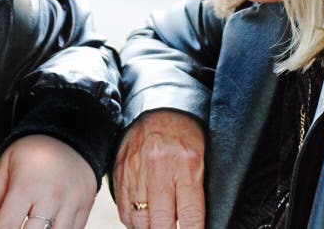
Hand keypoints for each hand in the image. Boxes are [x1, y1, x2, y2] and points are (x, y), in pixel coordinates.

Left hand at [0, 134, 96, 228]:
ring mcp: (71, 202)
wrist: (70, 134)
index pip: (8, 227)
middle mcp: (51, 196)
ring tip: (33, 225)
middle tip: (15, 226)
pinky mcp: (85, 205)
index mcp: (27, 185)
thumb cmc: (35, 150)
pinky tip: (50, 226)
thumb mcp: (7, 165)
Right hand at [114, 110, 205, 228]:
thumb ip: (196, 191)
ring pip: (140, 219)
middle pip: (162, 221)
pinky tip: (141, 223)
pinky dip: (132, 221)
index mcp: (186, 164)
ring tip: (156, 228)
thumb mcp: (201, 158)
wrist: (160, 108)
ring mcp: (137, 169)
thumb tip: (191, 223)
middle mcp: (160, 167)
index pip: (190, 214)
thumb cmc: (185, 135)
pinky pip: (124, 208)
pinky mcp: (122, 170)